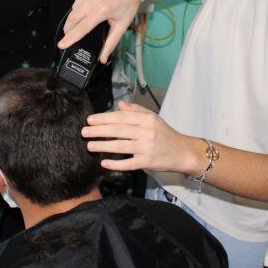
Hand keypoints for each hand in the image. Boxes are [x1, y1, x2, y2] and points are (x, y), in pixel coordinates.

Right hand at [58, 0, 142, 63]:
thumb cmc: (129, 3)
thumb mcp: (122, 24)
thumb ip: (111, 43)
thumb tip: (103, 59)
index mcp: (102, 11)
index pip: (81, 28)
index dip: (70, 38)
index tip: (61, 45)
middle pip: (72, 19)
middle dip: (68, 30)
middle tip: (68, 37)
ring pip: (74, 9)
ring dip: (74, 19)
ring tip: (80, 24)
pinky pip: (78, 0)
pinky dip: (79, 7)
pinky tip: (86, 10)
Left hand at [82, 101, 202, 173]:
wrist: (183, 152)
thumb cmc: (165, 134)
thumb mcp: (153, 118)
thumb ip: (135, 110)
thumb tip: (119, 104)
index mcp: (147, 119)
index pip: (121, 117)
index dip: (104, 118)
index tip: (90, 120)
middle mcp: (147, 132)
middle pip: (118, 130)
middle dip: (98, 131)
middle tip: (84, 132)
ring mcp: (147, 148)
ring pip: (121, 146)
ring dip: (103, 146)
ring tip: (89, 146)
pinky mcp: (148, 162)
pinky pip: (128, 164)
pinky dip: (115, 164)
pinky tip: (104, 163)